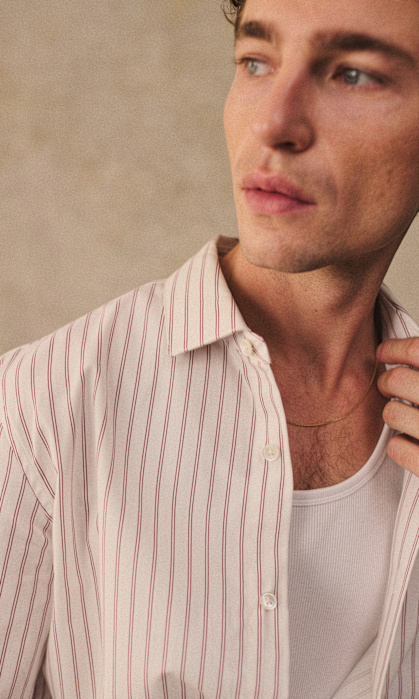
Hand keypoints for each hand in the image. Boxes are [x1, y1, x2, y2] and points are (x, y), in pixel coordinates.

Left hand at [376, 338, 418, 475]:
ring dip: (393, 414)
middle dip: (387, 382)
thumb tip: (407, 352)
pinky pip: (396, 447)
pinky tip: (411, 443)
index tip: (384, 352)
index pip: (418, 351)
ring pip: (391, 413)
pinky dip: (398, 445)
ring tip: (405, 417)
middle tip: (389, 386)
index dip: (394, 348)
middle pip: (397, 380)